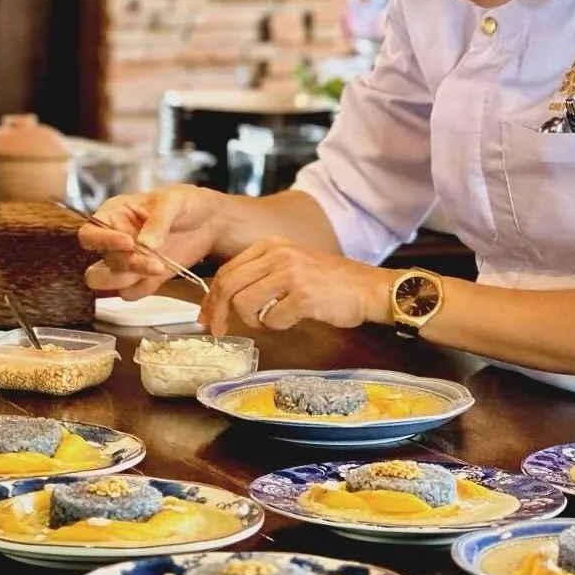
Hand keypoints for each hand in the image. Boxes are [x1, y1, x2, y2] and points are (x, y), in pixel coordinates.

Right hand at [79, 185, 221, 300]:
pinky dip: (143, 288)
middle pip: (97, 265)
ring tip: (160, 267)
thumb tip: (145, 243)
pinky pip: (131, 293)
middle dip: (122, 266)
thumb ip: (158, 220)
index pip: (90, 234)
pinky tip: (161, 274)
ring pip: (110, 282)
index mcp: (114, 215)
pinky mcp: (143, 278)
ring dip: (132, 278)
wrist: (210, 221)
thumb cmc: (187, 202)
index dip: (103, 241)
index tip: (129, 242)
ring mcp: (128, 261)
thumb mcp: (174, 201)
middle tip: (150, 259)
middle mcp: (115, 241)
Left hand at [199, 236, 393, 335]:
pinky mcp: (304, 295)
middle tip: (219, 330)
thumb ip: (259, 275)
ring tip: (271, 319)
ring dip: (253, 320)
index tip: (207, 317)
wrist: (367, 288)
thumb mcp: (290, 265)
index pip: (226, 271)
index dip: (211, 298)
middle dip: (218, 312)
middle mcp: (278, 254)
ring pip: (245, 304)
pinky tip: (294, 318)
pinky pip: (273, 319)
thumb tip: (222, 301)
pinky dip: (279, 325)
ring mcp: (292, 273)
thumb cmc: (328, 282)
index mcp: (270, 245)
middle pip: (229, 286)